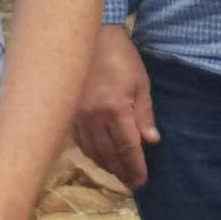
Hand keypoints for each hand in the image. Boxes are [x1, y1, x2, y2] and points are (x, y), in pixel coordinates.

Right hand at [74, 26, 156, 188]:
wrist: (90, 37)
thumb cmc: (120, 58)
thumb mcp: (140, 83)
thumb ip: (144, 114)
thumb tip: (151, 141)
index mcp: (116, 110)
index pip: (128, 147)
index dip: (135, 166)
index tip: (141, 180)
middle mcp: (95, 118)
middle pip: (109, 154)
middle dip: (121, 170)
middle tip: (131, 182)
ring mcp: (78, 117)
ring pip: (92, 151)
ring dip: (105, 164)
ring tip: (117, 172)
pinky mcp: (69, 113)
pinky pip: (79, 141)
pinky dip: (90, 152)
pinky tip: (98, 156)